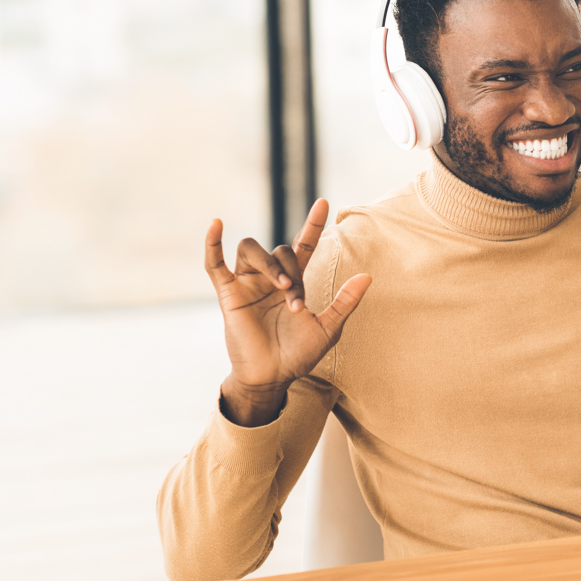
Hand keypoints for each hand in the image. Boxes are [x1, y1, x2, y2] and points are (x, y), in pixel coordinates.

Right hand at [205, 199, 372, 426]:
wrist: (273, 377)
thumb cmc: (299, 355)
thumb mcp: (328, 328)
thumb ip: (346, 302)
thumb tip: (368, 276)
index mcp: (293, 282)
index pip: (303, 244)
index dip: (313, 224)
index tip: (325, 203)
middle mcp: (269, 278)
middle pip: (279, 251)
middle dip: (292, 273)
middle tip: (297, 302)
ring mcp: (247, 284)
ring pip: (251, 249)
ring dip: (269, 264)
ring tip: (281, 288)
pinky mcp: (228, 294)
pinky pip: (214, 263)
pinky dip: (212, 243)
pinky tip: (217, 224)